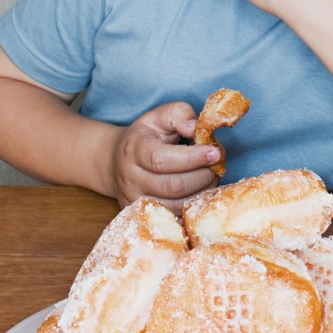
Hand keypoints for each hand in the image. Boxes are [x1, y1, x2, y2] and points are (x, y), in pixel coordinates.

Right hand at [103, 101, 221, 211]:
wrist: (115, 162)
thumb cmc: (145, 137)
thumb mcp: (159, 117)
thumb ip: (179, 114)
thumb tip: (196, 128)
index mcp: (134, 150)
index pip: (162, 159)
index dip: (192, 158)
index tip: (215, 152)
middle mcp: (130, 178)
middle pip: (172, 186)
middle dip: (202, 176)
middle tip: (217, 166)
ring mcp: (134, 200)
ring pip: (175, 205)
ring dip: (201, 192)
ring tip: (211, 177)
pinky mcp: (142, 215)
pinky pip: (174, 218)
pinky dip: (193, 207)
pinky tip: (201, 192)